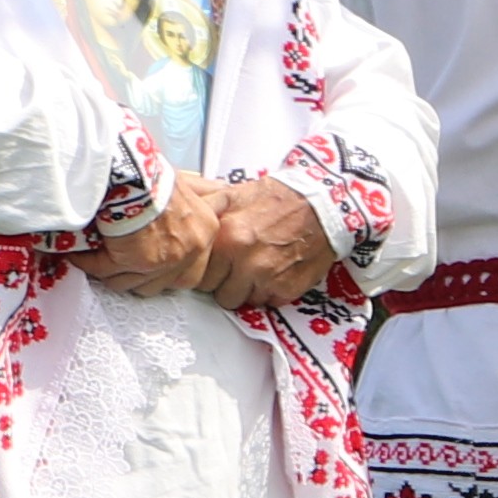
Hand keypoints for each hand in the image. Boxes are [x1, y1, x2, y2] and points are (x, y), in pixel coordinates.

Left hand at [110, 172, 338, 306]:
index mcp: (228, 239)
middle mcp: (245, 262)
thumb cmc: (276, 198)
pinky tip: (276, 270)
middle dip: (226, 282)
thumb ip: (204, 209)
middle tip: (238, 264)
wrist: (322, 202)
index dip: (208, 270)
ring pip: (242, 302)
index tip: (217, 263)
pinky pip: (268, 303)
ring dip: (247, 289)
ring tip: (258, 266)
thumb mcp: (233, 195)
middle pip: (219, 294)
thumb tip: (174, 213)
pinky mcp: (287, 290)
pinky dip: (270, 291)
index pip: (200, 276)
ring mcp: (268, 279)